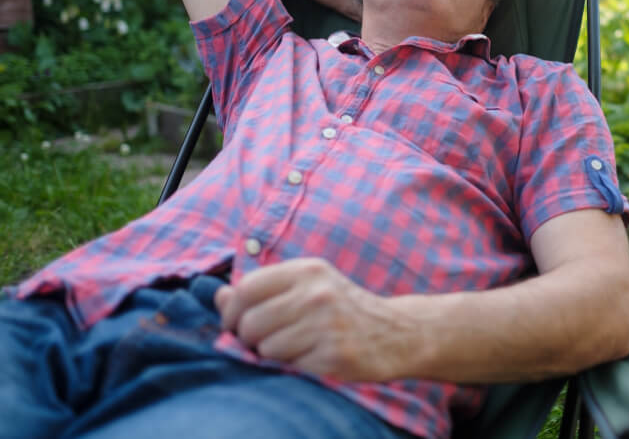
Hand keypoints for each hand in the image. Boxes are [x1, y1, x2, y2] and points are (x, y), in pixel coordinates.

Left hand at [214, 258, 405, 380]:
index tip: (235, 325)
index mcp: (307, 270)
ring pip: (265, 349)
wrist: (397, 332)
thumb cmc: (343, 309)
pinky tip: (314, 360)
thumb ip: (263, 289)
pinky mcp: (335, 356)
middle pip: (250, 323)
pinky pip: (288, 368)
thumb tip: (219, 297)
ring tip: (296, 349)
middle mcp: (317, 293)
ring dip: (272, 356)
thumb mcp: (308, 287)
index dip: (231, 312)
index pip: (246, 288)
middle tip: (267, 342)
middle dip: (250, 339)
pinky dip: (294, 369)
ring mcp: (327, 324)